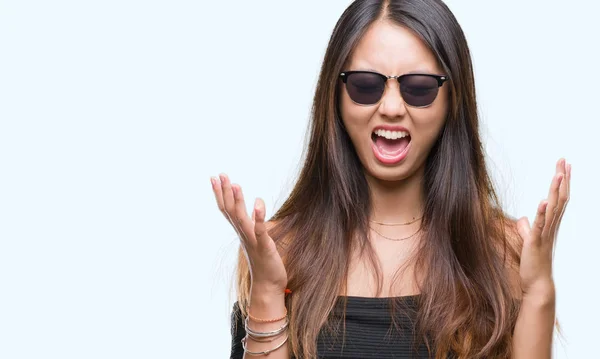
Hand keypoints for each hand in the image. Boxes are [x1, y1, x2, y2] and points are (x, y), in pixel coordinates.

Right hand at [211, 174, 287, 295]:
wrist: (268, 287)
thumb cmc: (264, 262)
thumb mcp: (257, 239)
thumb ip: (254, 225)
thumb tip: (255, 209)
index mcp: (241, 231)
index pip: (227, 209)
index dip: (220, 193)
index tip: (215, 177)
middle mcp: (243, 235)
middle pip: (230, 211)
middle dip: (224, 192)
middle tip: (220, 174)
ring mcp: (252, 241)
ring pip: (241, 219)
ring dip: (237, 201)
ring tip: (235, 184)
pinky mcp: (265, 247)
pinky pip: (260, 231)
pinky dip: (258, 217)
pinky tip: (258, 203)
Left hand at [516, 158, 570, 297]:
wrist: (537, 283)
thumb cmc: (534, 262)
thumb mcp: (528, 241)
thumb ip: (526, 228)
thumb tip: (522, 219)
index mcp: (550, 225)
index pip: (558, 199)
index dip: (562, 183)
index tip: (565, 167)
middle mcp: (551, 227)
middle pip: (559, 198)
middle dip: (562, 179)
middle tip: (564, 161)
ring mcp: (545, 234)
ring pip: (553, 208)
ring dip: (555, 191)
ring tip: (559, 174)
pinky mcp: (536, 242)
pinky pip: (539, 225)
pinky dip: (541, 213)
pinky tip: (542, 201)